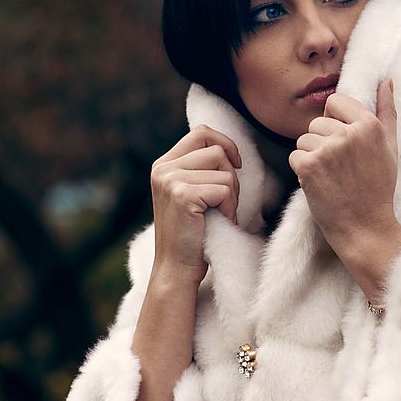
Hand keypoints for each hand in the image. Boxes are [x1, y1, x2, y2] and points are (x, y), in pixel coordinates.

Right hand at [149, 124, 241, 285]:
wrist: (177, 268)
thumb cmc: (193, 233)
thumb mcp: (191, 192)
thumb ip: (200, 168)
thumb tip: (227, 147)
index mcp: (164, 164)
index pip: (201, 133)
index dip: (225, 144)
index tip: (236, 166)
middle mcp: (163, 168)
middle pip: (216, 149)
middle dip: (231, 174)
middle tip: (225, 201)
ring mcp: (170, 180)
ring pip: (224, 169)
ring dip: (232, 193)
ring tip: (221, 213)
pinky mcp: (182, 195)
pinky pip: (224, 188)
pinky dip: (230, 206)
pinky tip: (220, 220)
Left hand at [289, 78, 399, 253]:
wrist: (366, 228)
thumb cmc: (378, 189)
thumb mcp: (390, 148)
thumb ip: (387, 111)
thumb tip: (386, 81)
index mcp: (369, 125)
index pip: (335, 101)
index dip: (334, 121)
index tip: (343, 144)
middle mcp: (349, 134)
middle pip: (317, 122)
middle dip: (322, 142)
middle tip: (340, 168)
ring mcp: (328, 149)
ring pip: (304, 139)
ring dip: (312, 157)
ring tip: (331, 177)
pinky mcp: (309, 166)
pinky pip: (295, 156)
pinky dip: (302, 172)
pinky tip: (320, 185)